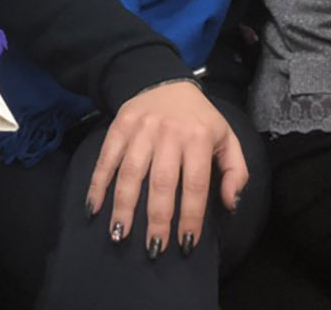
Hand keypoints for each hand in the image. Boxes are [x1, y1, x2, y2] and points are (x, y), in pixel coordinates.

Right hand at [86, 81, 249, 257]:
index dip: (191, 216)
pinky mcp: (120, 125)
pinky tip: (94, 208)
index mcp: (199, 138)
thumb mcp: (226, 137)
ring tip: (120, 235)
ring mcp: (142, 128)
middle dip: (157, 219)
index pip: (195, 184)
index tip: (186, 244)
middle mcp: (169, 133)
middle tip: (153, 249)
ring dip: (124, 206)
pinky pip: (107, 158)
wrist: (165, 81)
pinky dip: (98, 183)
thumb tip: (231, 203)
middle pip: (162, 182)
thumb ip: (236, 170)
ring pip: (131, 172)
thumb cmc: (198, 119)